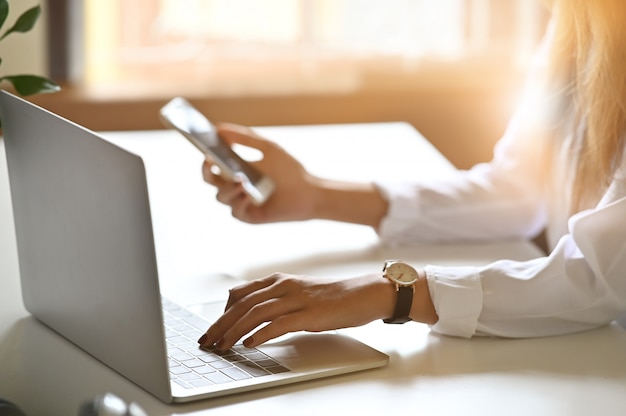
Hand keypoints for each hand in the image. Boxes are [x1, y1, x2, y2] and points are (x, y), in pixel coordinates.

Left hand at [197, 272, 395, 350]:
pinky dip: (261, 334)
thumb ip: (276, 300)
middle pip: (243, 303)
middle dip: (221, 323)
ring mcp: (297, 298)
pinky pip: (279, 323)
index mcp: (280, 280)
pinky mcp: (309, 313)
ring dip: (234, 331)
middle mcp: (284, 285)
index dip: (222, 311)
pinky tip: (249, 344)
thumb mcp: (298, 293)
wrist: (362, 294)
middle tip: (207, 340)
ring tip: (222, 346)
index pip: (241, 293)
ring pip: (256, 313)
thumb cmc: (332, 297)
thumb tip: (252, 315)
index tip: (213, 328)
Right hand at [202, 123, 317, 223]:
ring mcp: (242, 203)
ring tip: (242, 180)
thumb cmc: (290, 170)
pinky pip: (235, 211)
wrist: (309, 192)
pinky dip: (240, 202)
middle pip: (210, 182)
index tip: (204, 149)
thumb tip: (219, 128)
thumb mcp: (267, 148)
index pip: (213, 166)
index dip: (205, 159)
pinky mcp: (250, 217)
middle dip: (207, 172)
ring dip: (228, 187)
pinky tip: (248, 194)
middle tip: (211, 162)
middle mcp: (236, 188)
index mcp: (237, 171)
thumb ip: (244, 137)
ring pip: (221, 197)